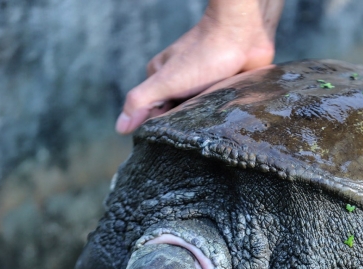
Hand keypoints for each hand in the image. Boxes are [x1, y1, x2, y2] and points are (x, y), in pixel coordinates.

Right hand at [116, 0, 281, 133]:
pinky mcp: (226, 90)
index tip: (167, 140)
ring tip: (212, 132)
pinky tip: (227, 125)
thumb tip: (120, 128)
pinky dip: (222, 117)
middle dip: (184, 127)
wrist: (243, 33)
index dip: (158, 129)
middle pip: (177, 117)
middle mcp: (181, 84)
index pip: (152, 115)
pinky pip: (221, 111)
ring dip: (204, 124)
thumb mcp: (166, 81)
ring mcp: (204, 87)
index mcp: (160, 81)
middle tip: (193, 136)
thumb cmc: (203, 55)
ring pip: (200, 115)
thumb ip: (141, 101)